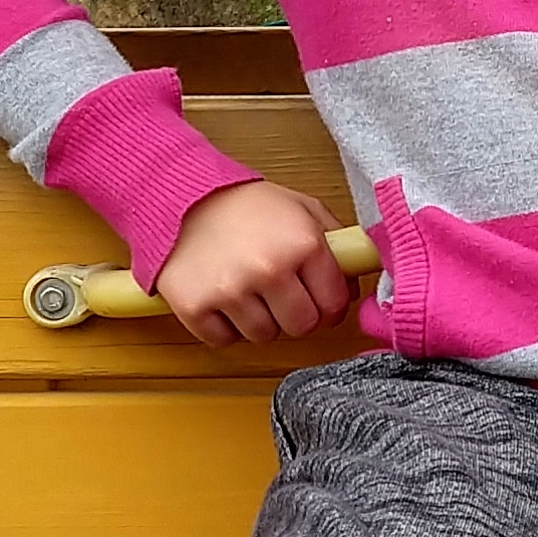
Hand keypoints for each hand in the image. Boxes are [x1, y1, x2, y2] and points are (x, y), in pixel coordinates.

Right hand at [157, 180, 357, 346]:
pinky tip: (220, 297)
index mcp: (302, 243)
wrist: (182, 196)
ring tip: (246, 288)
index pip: (334, 305)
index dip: (328, 306)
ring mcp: (230, 291)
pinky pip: (224, 340)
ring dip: (258, 320)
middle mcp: (269, 269)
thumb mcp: (302, 209)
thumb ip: (336, 244)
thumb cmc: (245, 205)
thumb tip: (355, 283)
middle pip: (301, 327)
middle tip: (278, 294)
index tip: (316, 300)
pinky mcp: (194, 307)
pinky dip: (224, 325)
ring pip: (264, 336)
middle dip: (294, 315)